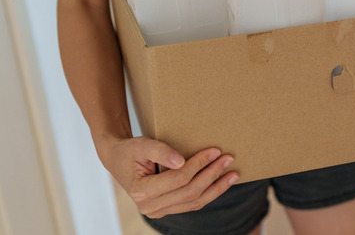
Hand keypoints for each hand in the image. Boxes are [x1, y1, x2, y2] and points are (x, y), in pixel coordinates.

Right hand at [100, 136, 238, 217]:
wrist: (119, 160)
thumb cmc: (130, 151)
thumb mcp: (141, 145)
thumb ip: (160, 151)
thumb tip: (181, 161)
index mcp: (141, 191)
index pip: (178, 178)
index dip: (199, 164)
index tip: (215, 150)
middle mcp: (149, 206)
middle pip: (190, 191)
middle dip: (212, 174)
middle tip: (229, 158)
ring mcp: (159, 211)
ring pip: (195, 202)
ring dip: (217, 188)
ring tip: (233, 174)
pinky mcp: (167, 209)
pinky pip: (192, 204)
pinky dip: (210, 193)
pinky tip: (222, 183)